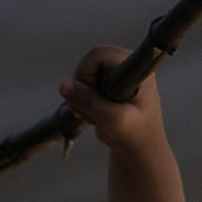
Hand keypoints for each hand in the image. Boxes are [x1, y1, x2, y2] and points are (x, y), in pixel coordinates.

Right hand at [59, 47, 167, 161]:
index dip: (88, 74)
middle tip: (93, 112)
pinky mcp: (104, 83)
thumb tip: (63, 85)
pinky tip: (94, 116)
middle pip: (86, 64)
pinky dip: (81, 102)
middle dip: (83, 89)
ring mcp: (113, 73)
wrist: (137, 147)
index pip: (99, 54)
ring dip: (81, 98)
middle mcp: (123, 63)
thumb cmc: (134, 133)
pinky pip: (80, 85)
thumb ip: (90, 102)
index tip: (97, 96)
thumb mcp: (113, 120)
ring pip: (80, 76)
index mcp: (134, 66)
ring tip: (96, 117)